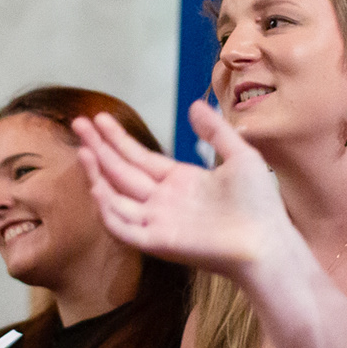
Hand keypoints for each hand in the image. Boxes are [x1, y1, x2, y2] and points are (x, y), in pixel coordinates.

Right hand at [71, 104, 294, 280]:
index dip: (118, 139)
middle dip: (99, 148)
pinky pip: (124, 227)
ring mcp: (158, 222)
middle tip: (78, 123)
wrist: (268, 242)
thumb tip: (194, 105)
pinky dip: (108, 210)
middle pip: (122, 172)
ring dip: (98, 175)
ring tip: (84, 149)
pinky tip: (97, 186)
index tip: (99, 118)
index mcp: (180, 182)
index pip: (139, 157)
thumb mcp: (240, 156)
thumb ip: (216, 131)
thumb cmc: (260, 205)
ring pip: (116, 198)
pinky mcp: (158, 242)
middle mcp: (163, 202)